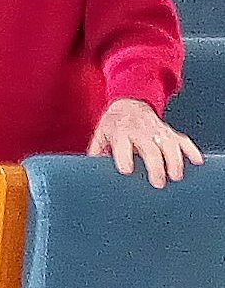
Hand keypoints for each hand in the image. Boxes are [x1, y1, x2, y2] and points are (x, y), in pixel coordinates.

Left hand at [87, 97, 204, 187]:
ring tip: (176, 177)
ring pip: (169, 144)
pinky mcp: (170, 133)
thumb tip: (91, 173)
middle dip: (155, 165)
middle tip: (158, 183)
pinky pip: (183, 140)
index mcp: (119, 132)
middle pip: (150, 148)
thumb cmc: (113, 127)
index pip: (122, 144)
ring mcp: (157, 131)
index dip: (124, 157)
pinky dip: (191, 150)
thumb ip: (96, 154)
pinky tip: (197, 162)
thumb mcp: (100, 136)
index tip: (127, 171)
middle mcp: (139, 131)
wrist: (129, 105)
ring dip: (174, 161)